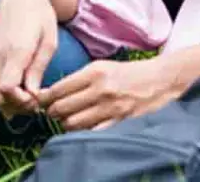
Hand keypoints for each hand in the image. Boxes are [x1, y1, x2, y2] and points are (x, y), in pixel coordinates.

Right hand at [0, 0, 58, 117]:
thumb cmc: (40, 16)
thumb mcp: (49, 42)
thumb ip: (38, 69)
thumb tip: (33, 95)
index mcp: (16, 51)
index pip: (6, 89)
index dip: (21, 101)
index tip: (36, 99)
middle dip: (15, 106)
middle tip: (33, 102)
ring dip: (7, 101)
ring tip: (26, 95)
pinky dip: (0, 91)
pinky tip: (17, 87)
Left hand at [38, 58, 179, 130]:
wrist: (160, 80)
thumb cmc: (127, 72)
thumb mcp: (101, 66)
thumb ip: (78, 78)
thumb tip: (53, 91)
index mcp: (93, 72)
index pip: (59, 88)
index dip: (45, 97)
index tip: (39, 100)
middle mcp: (100, 90)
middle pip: (63, 107)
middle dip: (52, 111)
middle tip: (50, 112)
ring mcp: (111, 107)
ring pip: (74, 123)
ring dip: (65, 123)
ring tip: (65, 120)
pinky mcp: (120, 121)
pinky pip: (92, 132)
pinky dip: (82, 132)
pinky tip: (81, 127)